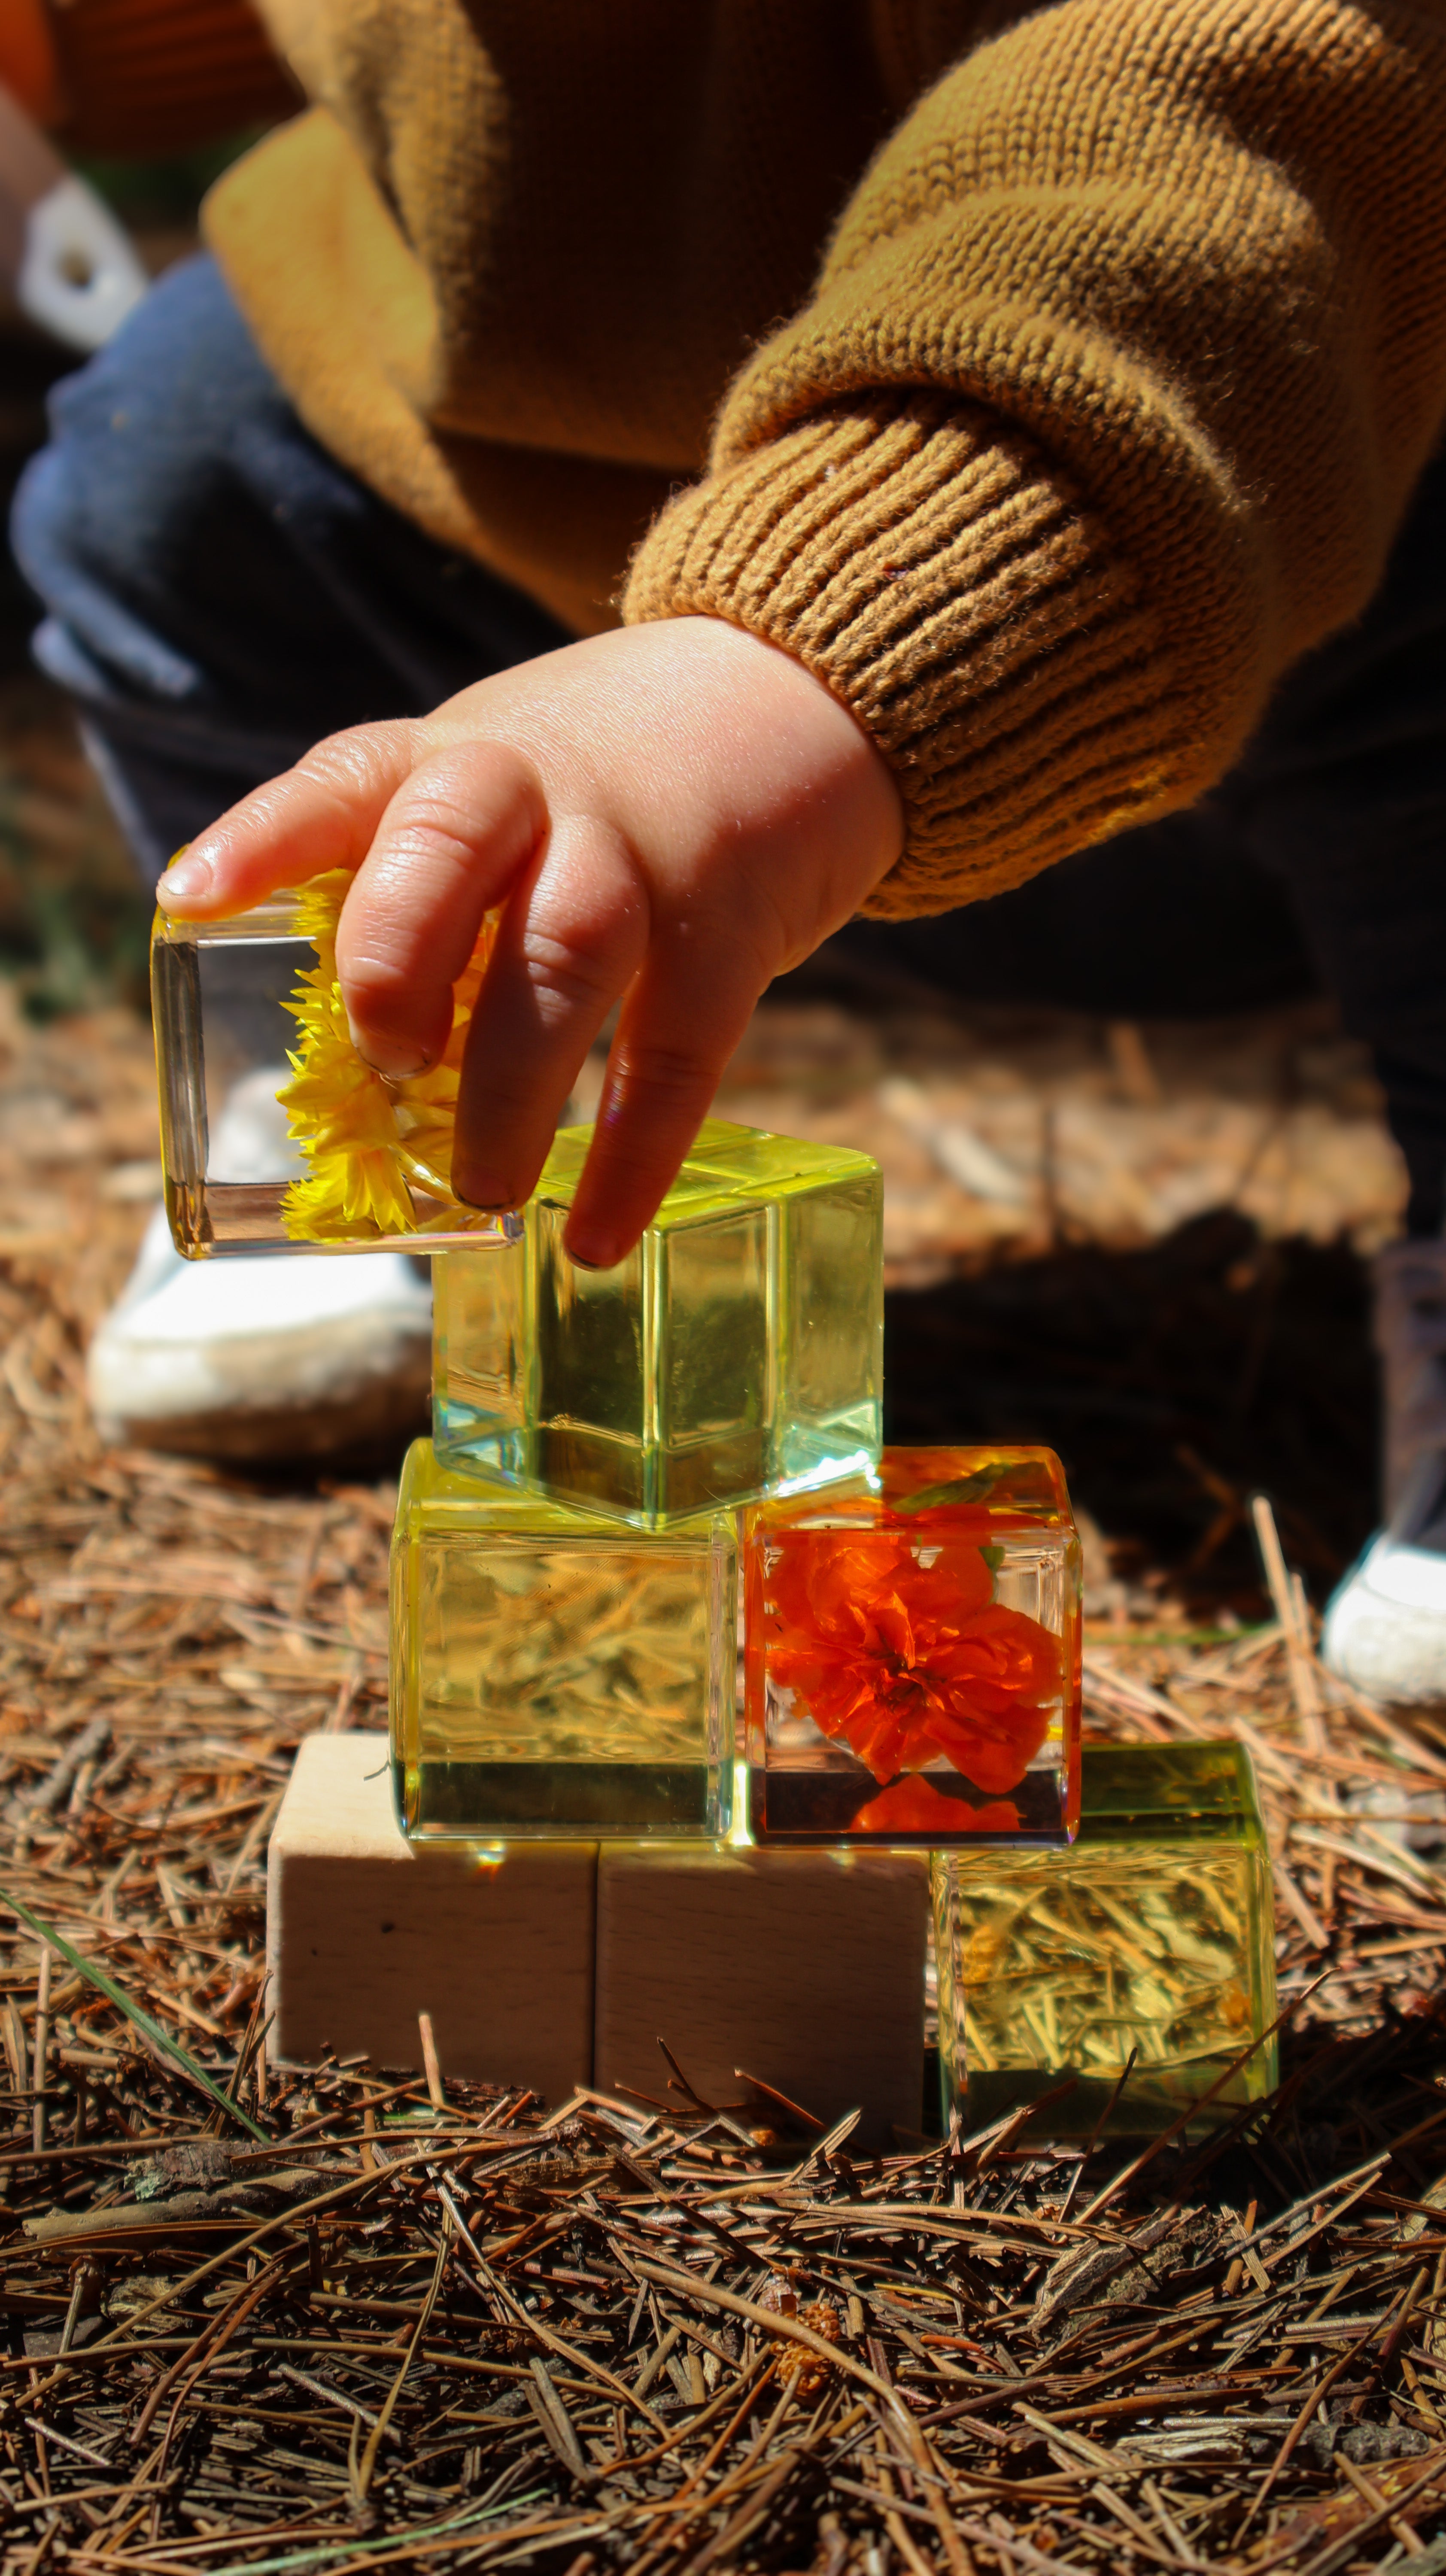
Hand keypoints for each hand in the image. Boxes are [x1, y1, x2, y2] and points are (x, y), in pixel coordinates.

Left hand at [156, 615, 902, 1265]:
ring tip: (478, 1185)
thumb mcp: (494, 781)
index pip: (344, 780)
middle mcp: (535, 789)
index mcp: (454, 757)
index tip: (193, 896)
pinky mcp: (731, 926)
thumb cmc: (605, 774)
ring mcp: (639, 853)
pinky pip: (679, 1054)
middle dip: (395, 956)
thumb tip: (343, 1062)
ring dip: (510, 1080)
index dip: (268, 837)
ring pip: (562, 954)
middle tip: (383, 1057)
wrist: (793, 695)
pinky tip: (594, 1238)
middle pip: (447, 848)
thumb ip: (418, 881)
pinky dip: (635, 1157)